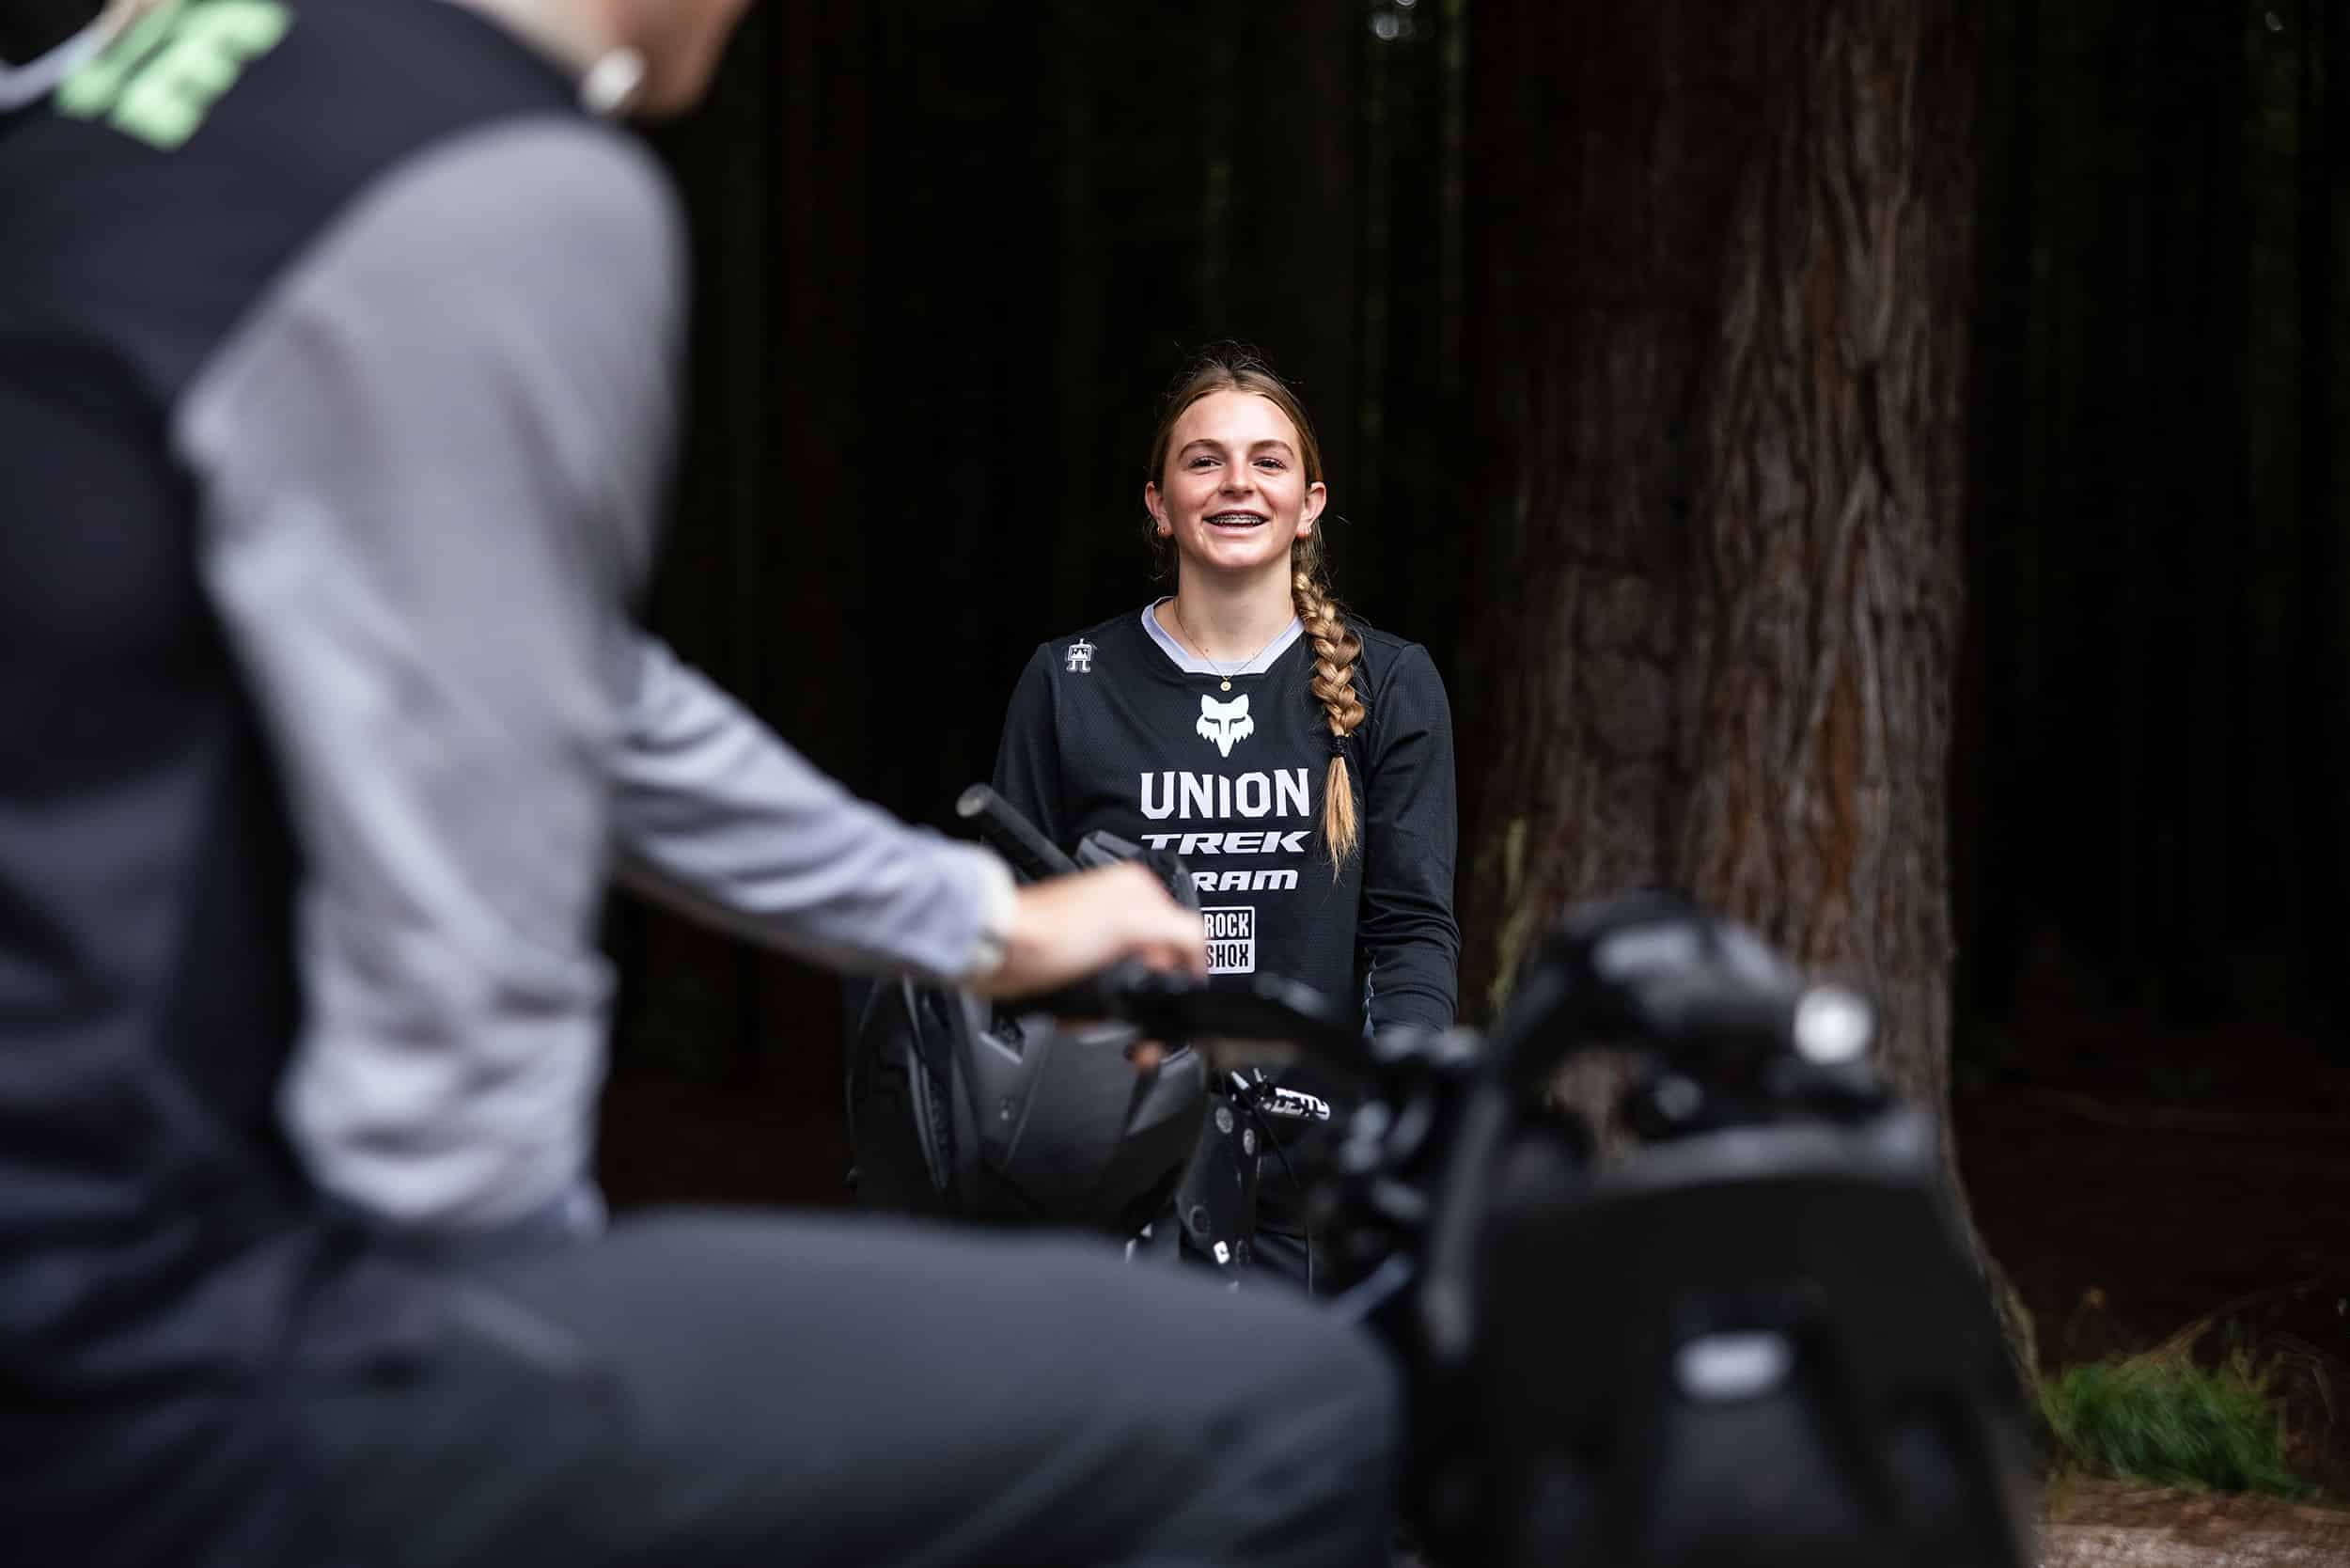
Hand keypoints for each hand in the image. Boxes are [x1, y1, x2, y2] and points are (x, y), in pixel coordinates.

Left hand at [968, 862, 1207, 999]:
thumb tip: (1201, 955)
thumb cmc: (1048, 931)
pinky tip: (1082, 1011)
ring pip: (1130, 985)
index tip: (1176, 1002)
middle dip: (1145, 999)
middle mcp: (1120, 911)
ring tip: (1099, 1016)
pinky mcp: (1078, 963)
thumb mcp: (1130, 923)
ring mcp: (1099, 938)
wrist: (998, 951)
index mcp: (1139, 891)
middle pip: (1159, 966)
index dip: (1184, 975)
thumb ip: (1178, 933)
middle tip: (1139, 1029)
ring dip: (1116, 1009)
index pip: (1186, 936)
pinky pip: (1103, 995)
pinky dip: (1095, 1010)